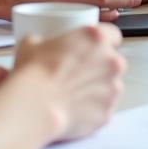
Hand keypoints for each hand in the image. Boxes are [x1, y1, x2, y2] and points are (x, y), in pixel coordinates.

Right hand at [15, 23, 125, 140]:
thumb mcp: (33, 43)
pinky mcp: (108, 113)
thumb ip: (46, 41)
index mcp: (97, 38)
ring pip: (111, 86)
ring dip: (99, 88)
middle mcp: (111, 62)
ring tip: (75, 95)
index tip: (92, 48)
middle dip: (100, 67)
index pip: (112, 35)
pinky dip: (94, 110)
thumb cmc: (34, 72)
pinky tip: (76, 110)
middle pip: (113, 62)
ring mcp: (113, 89)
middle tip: (78, 73)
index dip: (102, 42)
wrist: (34, 106)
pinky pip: (104, 109)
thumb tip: (39, 44)